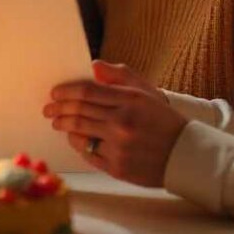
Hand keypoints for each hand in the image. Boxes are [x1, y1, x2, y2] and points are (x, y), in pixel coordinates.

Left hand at [43, 60, 187, 186]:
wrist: (185, 155)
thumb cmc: (163, 120)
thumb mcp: (146, 91)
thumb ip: (119, 76)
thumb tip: (93, 66)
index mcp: (130, 100)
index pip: (87, 92)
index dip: (66, 91)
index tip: (55, 92)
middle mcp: (122, 123)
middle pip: (79, 112)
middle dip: (59, 109)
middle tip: (49, 109)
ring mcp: (119, 147)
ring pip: (80, 133)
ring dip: (64, 126)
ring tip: (58, 122)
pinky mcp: (117, 167)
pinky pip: (88, 153)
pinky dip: (79, 144)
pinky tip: (75, 138)